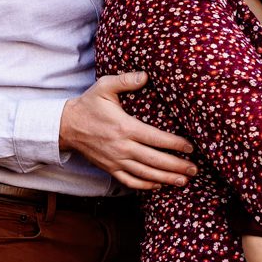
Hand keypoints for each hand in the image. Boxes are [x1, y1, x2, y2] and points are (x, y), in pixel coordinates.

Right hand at [60, 71, 195, 191]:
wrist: (66, 126)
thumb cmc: (88, 104)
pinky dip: (145, 186)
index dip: (175, 144)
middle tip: (194, 169)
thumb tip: (146, 75)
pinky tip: (158, 185)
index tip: (191, 147)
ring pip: (145, 174)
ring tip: (183, 181)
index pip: (156, 138)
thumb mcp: (104, 87)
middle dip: (177, 166)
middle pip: (154, 161)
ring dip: (165, 179)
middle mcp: (122, 147)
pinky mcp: (109, 168)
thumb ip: (125, 80)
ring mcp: (115, 160)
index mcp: (124, 127)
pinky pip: (130, 181)